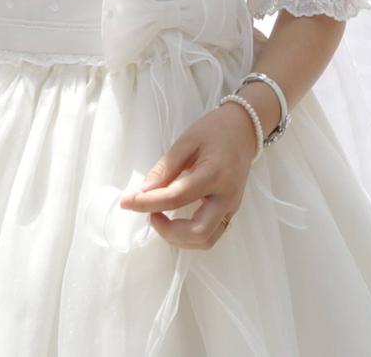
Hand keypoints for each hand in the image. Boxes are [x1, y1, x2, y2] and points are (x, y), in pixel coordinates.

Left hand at [120, 102, 257, 251]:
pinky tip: (176, 220)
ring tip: (161, 217)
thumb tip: (141, 193)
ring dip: (179, 238)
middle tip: (151, 215)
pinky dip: (189, 235)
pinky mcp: (230, 212)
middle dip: (168, 232)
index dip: (147, 203)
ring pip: (206, 240)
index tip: (126, 202)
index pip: (176, 198)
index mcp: (215, 174)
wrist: (244, 130)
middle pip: (198, 233)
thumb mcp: (186, 141)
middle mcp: (227, 197)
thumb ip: (164, 169)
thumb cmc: (215, 130)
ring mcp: (232, 207)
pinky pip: (211, 234)